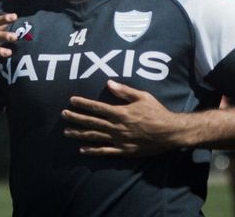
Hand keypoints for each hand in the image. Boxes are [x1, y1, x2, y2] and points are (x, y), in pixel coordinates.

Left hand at [61, 80, 179, 156]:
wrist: (170, 133)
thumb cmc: (157, 112)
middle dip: (76, 118)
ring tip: (66, 132)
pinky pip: (105, 151)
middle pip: (91, 122)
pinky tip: (82, 149)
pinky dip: (92, 150)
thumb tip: (108, 82)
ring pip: (95, 137)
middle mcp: (116, 126)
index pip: (97, 107)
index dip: (83, 104)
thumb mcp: (142, 96)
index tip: (71, 100)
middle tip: (64, 115)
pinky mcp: (124, 150)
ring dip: (79, 134)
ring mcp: (119, 140)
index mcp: (120, 112)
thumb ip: (124, 90)